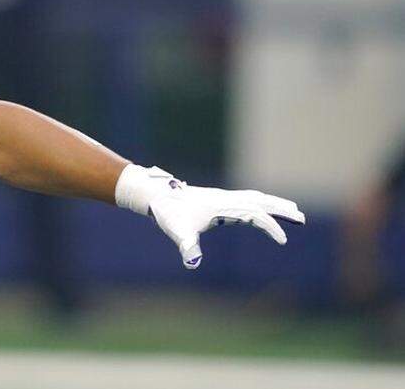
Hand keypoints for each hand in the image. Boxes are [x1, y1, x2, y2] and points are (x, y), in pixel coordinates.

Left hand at [115, 165, 305, 268]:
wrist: (157, 196)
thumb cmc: (169, 213)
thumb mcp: (178, 231)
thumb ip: (187, 246)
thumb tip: (193, 263)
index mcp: (223, 206)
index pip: (255, 215)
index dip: (270, 227)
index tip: (283, 240)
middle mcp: (227, 198)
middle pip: (261, 202)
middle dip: (282, 209)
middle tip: (302, 218)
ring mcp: (223, 197)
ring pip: (255, 198)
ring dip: (274, 204)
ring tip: (294, 210)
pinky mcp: (219, 199)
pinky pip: (247, 199)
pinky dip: (261, 203)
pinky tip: (263, 208)